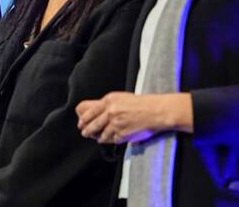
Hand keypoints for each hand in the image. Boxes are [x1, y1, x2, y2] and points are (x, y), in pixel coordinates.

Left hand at [75, 92, 192, 144]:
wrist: (157, 111)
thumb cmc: (142, 104)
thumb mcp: (122, 98)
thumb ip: (109, 104)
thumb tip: (98, 112)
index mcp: (109, 101)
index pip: (89, 111)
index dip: (83, 119)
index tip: (81, 123)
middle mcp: (110, 112)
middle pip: (92, 124)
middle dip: (87, 130)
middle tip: (85, 133)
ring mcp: (116, 124)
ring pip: (101, 134)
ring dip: (98, 137)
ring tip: (98, 138)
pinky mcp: (122, 134)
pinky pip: (112, 139)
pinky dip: (110, 140)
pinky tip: (110, 139)